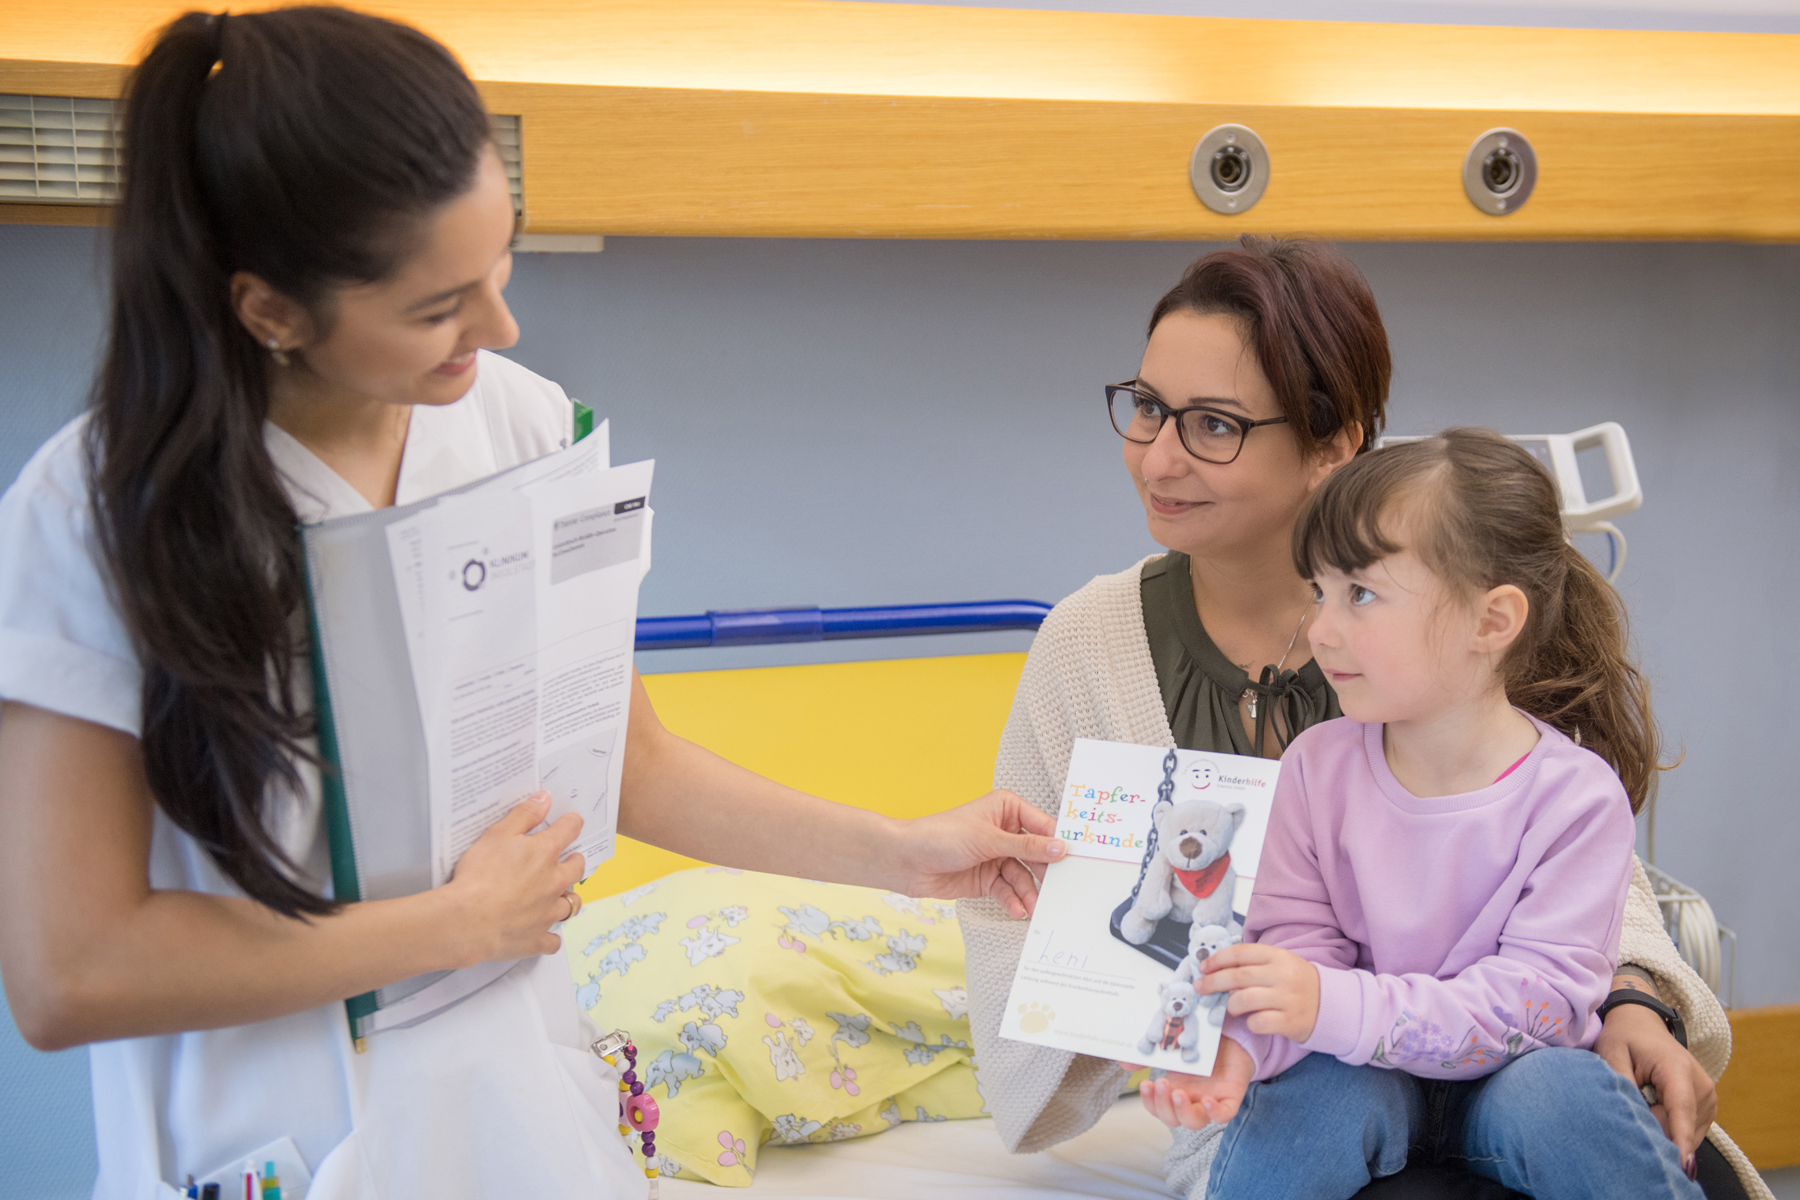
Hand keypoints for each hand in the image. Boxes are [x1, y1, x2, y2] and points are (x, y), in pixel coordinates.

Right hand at [443, 793, 585, 965]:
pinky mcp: (536, 939)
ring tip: (559, 895)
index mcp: (544, 854)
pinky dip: (549, 936)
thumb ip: (523, 816)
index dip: (571, 823)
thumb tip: (544, 799)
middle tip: (570, 859)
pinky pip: (552, 940)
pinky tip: (543, 933)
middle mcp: (553, 883)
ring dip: (567, 898)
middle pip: (577, 869)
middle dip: (574, 861)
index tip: (572, 822)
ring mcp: (547, 913)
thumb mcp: (497, 835)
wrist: (466, 921)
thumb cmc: (478, 877)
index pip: (569, 831)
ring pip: (571, 905)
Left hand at [890, 789, 1066, 917]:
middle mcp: (1006, 831)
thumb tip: (1060, 848)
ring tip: (1033, 909)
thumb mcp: (988, 839)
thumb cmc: (941, 836)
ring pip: (1024, 877)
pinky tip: (1017, 910)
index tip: (1079, 861)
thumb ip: (1026, 847)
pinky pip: (1008, 890)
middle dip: (1046, 875)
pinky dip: (1013, 901)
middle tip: (1061, 892)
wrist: (906, 861)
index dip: (1060, 843)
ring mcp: (997, 856)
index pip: (1043, 826)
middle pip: (1037, 855)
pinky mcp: (987, 878)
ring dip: (1029, 893)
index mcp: (1008, 809)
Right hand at [1140, 1036, 1253, 1126]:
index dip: (1149, 1102)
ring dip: (1183, 1111)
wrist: (1231, 1035)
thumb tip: (1123, 1063)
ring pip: (1195, 1122)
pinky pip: (1223, 1115)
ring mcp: (1210, 1101)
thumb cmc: (1199, 1044)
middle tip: (1162, 1084)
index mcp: (1174, 1090)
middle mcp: (1191, 1100)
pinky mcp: (1230, 1098)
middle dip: (1164, 1105)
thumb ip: (1150, 1054)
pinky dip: (1214, 1113)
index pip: (1157, 1108)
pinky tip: (1207, 1101)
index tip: (1145, 1084)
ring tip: (1178, 1093)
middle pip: (1173, 1119)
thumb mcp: (1171, 1046)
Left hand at [1200, 943, 1319, 1039]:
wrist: (1332, 1005)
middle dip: (1213, 982)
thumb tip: (1217, 967)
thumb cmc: (1298, 983)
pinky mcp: (1291, 1021)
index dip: (1217, 959)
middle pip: (1237, 976)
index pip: (1240, 953)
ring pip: (1244, 1000)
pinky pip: (1258, 1023)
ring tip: (1230, 1008)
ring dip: (1230, 1005)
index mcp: (1278, 956)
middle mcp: (1283, 975)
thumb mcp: (1281, 964)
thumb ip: (1254, 963)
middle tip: (1200, 988)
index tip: (1203, 967)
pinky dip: (1250, 1023)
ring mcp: (1287, 998)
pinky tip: (1253, 1022)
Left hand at [1594, 997, 1715, 1163]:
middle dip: (1655, 1131)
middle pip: (1679, 1128)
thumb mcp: (1611, 1053)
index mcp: (1678, 1070)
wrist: (1642, 1022)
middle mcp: (1701, 1086)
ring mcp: (1708, 1098)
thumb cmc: (1624, 1037)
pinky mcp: (1707, 1107)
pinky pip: (1687, 1130)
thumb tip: (1634, 1118)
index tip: (1681, 1168)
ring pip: (1684, 1133)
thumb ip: (1622, 1085)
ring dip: (1661, 1128)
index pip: (1681, 1112)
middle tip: (1628, 1114)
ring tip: (1640, 1102)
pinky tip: (1652, 1108)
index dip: (1679, 1141)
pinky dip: (1668, 1127)